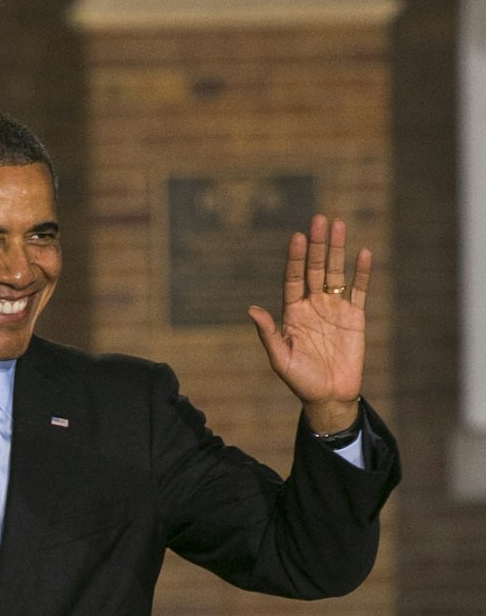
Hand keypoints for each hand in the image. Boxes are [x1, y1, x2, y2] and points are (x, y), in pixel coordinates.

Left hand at [248, 213, 368, 431]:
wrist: (329, 396)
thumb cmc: (301, 381)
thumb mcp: (281, 360)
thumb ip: (269, 334)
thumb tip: (252, 309)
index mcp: (293, 313)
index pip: (293, 279)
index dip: (296, 259)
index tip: (297, 237)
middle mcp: (313, 305)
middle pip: (315, 269)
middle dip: (317, 245)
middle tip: (319, 219)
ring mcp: (334, 308)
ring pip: (335, 273)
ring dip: (336, 250)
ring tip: (338, 224)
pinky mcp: (354, 316)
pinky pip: (358, 290)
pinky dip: (361, 273)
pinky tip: (362, 254)